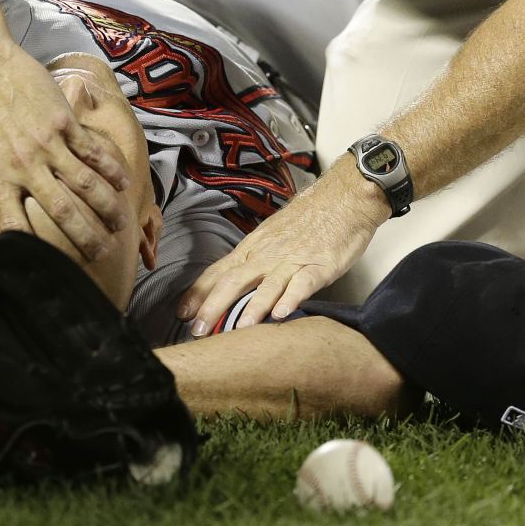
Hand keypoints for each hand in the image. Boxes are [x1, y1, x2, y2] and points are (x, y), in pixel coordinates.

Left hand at [0, 43, 131, 262]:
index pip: (16, 224)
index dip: (32, 249)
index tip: (47, 262)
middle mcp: (26, 167)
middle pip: (62, 211)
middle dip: (85, 236)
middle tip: (102, 252)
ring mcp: (48, 144)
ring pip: (85, 183)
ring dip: (106, 206)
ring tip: (120, 223)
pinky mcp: (64, 122)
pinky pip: (92, 150)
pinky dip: (110, 168)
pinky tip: (124, 182)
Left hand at [176, 162, 388, 335]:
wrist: (343, 196)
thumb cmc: (308, 218)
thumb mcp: (272, 237)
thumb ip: (253, 261)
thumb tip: (230, 284)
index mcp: (254, 248)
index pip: (219, 272)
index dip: (198, 293)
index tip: (180, 313)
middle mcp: (268, 255)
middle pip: (234, 280)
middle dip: (213, 306)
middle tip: (198, 329)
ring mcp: (294, 260)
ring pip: (267, 285)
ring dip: (251, 308)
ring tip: (238, 329)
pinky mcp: (320, 264)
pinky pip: (303, 283)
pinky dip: (292, 298)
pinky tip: (282, 314)